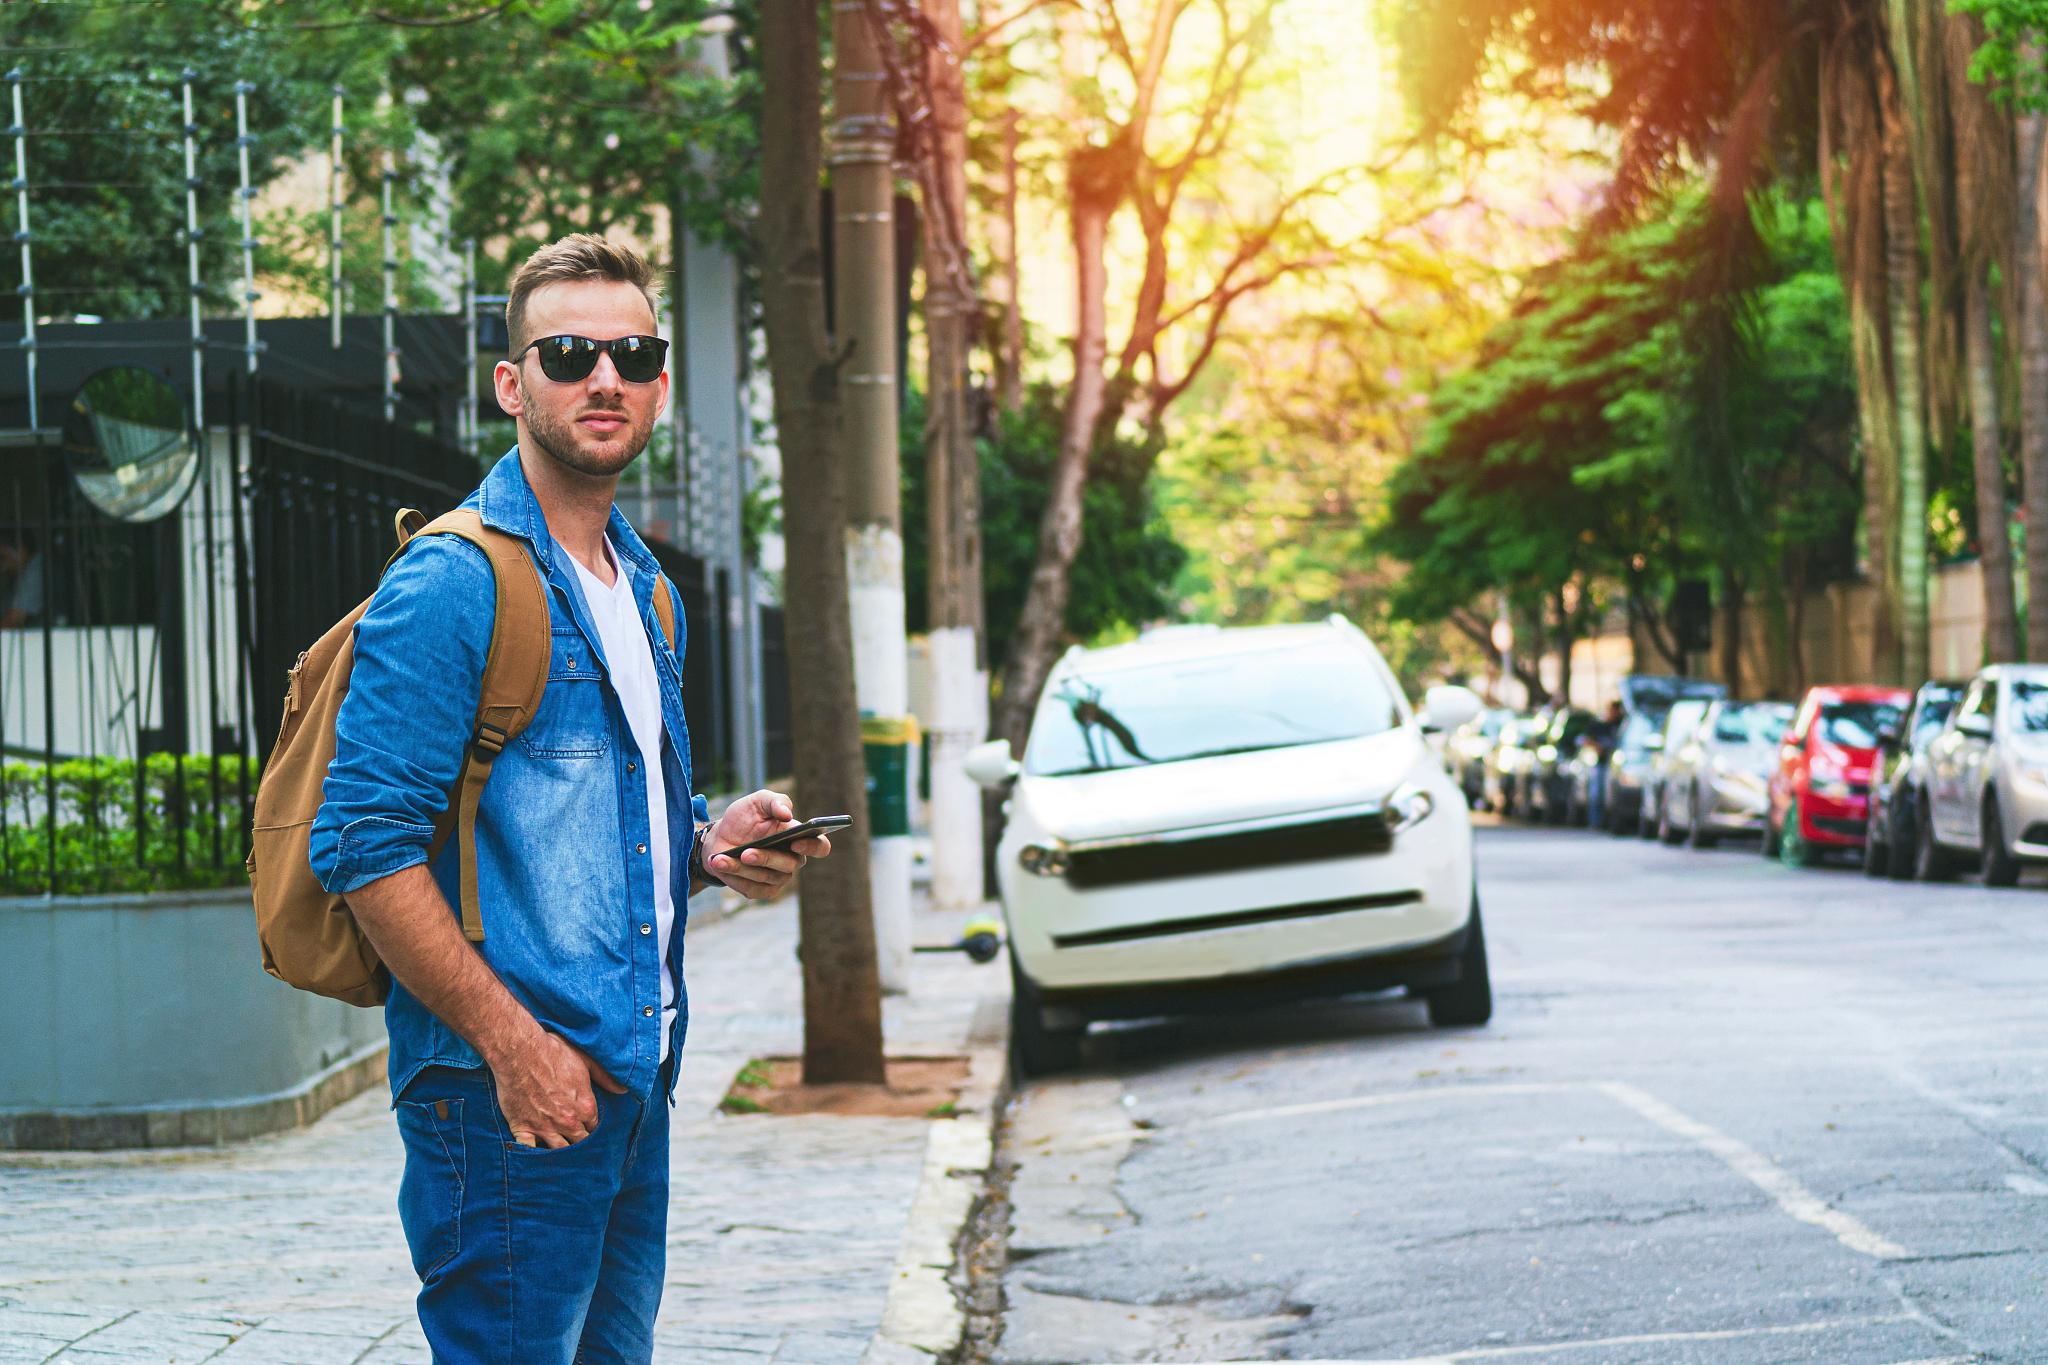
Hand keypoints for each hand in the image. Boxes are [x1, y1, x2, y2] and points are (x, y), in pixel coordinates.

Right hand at [491, 1030, 625, 1148]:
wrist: (520, 1052)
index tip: (585, 1125)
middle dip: (579, 1141)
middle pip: (579, 1142)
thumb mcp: (586, 1060)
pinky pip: (529, 1150)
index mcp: (585, 1107)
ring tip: (560, 1150)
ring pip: (558, 1151)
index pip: (594, 1128)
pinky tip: (534, 1153)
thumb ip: (605, 1077)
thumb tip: (623, 1090)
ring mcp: (545, 1127)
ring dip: (560, 1151)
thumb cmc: (553, 1052)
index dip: (590, 1126)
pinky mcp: (523, 1128)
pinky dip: (531, 1153)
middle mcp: (568, 1121)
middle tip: (574, 1138)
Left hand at [700, 789, 833, 900]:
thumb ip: (775, 802)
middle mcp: (792, 860)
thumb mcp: (757, 801)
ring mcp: (778, 877)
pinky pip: (753, 890)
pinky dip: (735, 878)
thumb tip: (787, 814)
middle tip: (746, 853)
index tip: (796, 842)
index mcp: (798, 837)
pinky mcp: (761, 890)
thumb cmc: (744, 818)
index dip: (813, 847)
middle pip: (790, 865)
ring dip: (742, 868)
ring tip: (721, 858)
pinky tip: (720, 865)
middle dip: (766, 858)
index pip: (820, 847)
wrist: (719, 837)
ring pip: (767, 877)